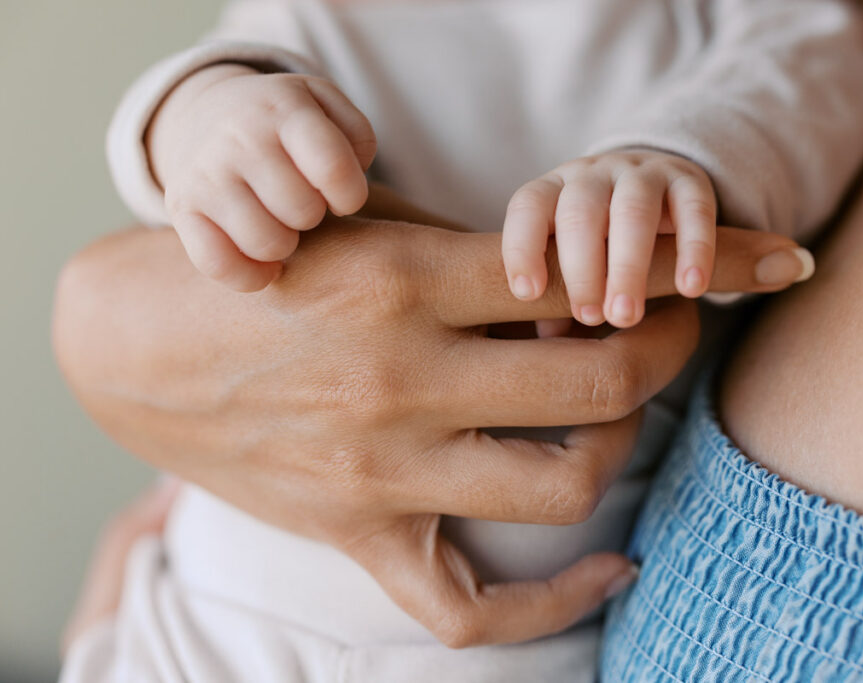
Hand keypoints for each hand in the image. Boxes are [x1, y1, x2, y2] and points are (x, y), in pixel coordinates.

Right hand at [54, 193, 812, 646]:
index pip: (576, 280)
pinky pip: (470, 607)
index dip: (650, 277)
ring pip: (563, 487)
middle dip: (664, 352)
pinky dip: (553, 600)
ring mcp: (380, 469)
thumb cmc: (262, 269)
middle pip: (597, 383)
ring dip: (620, 447)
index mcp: (402, 280)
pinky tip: (611, 567)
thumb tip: (586, 285)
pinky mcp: (357, 532)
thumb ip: (469, 255)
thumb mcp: (362, 230)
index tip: (673, 279)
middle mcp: (399, 379)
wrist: (139, 344)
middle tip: (670, 334)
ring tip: (619, 419)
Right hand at [147, 64, 376, 290]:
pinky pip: (219, 265)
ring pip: (267, 244)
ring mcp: (206, 175)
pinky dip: (248, 276)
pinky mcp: (180, 209)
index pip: (333, 168)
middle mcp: (241, 138)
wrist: (201, 116)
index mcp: (285, 110)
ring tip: (281, 225)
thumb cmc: (283, 123)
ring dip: (284, 246)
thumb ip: (357, 133)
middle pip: (302, 212)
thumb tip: (351, 177)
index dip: (350, 195)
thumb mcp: (325, 104)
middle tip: (302, 206)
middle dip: (313, 217)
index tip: (340, 195)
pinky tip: (261, 261)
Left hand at [502, 150, 718, 327]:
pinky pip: (693, 209)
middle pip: (580, 213)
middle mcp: (594, 175)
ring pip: (633, 211)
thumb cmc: (601, 236)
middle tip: (590, 318)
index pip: (528, 206)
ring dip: (628, 267)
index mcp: (555, 190)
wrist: (658, 185)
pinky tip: (691, 288)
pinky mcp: (689, 179)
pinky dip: (694, 249)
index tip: (529, 294)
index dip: (523, 247)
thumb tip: (548, 334)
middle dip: (583, 270)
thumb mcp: (574, 256)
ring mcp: (641, 173)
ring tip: (626, 316)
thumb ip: (557, 292)